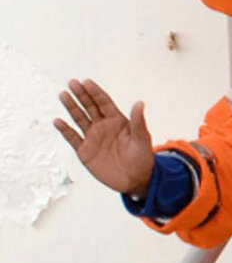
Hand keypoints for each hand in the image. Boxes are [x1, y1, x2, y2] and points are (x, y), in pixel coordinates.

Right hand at [54, 80, 155, 196]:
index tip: (87, 82)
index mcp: (117, 120)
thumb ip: (138, 122)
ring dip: (71, 107)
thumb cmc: (142, 158)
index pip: (104, 102)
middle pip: (89, 107)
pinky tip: (58, 121)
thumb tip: (140, 103)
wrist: (135, 181)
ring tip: (63, 95)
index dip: (95, 92)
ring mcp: (92, 137)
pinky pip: (72, 138)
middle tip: (72, 82)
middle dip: (81, 95)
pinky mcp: (85, 150)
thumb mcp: (142, 139)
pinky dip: (65, 130)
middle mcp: (103, 126)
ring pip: (79, 119)